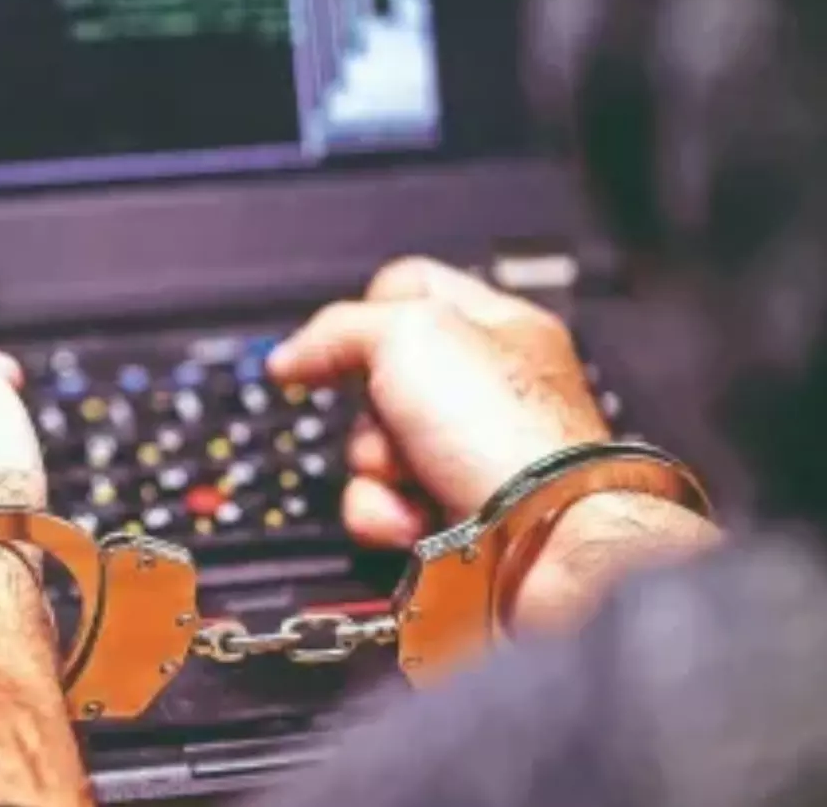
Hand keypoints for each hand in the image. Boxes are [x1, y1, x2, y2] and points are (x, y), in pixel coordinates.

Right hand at [269, 256, 610, 548]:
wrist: (542, 541)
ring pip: (370, 449)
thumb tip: (290, 356)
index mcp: (494, 328)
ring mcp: (465, 457)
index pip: (408, 291)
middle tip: (394, 415)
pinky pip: (380, 505)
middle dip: (369, 407)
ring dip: (374, 467)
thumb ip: (339, 328)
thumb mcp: (411, 333)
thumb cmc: (508, 431)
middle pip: (375, 380)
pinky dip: (383, 513)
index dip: (363, 314)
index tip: (329, 344)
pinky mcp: (446, 515)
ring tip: (409, 477)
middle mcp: (483, 392)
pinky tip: (411, 517)